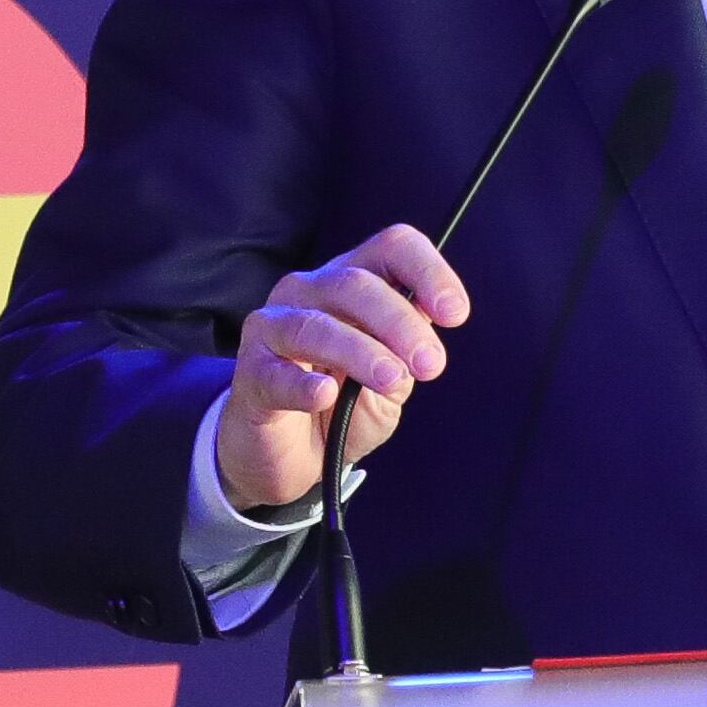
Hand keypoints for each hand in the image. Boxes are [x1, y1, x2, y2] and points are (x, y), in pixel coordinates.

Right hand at [213, 224, 465, 513]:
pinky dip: (304, 385)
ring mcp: (273, 329)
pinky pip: (276, 373)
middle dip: (400, 322)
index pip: (391, 248)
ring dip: (361, 352)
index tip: (455, 314)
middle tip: (430, 364)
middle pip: (355, 284)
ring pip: (317, 325)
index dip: (428, 271)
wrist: (293, 457)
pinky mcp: (251, 373)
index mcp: (351, 282)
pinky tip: (326, 395)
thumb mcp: (390, 380)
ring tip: (392, 380)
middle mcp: (309, 291)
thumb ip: (407, 352)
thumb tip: (426, 328)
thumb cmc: (343, 407)